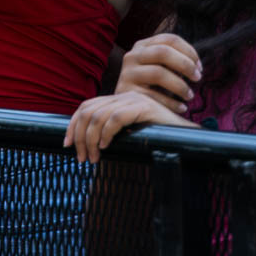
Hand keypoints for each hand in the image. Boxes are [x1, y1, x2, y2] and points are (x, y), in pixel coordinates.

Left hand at [64, 91, 196, 163]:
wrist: (188, 137)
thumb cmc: (157, 139)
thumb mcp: (128, 133)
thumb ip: (110, 131)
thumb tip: (84, 145)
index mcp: (117, 100)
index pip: (86, 106)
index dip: (72, 125)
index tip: (66, 145)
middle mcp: (123, 96)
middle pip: (88, 111)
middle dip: (79, 136)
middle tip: (81, 158)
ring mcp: (134, 100)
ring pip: (98, 116)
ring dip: (90, 140)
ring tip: (94, 158)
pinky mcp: (144, 107)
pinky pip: (116, 118)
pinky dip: (106, 133)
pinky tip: (105, 147)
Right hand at [115, 33, 201, 111]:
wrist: (127, 105)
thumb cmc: (151, 85)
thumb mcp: (159, 66)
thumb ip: (173, 60)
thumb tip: (196, 65)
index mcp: (142, 46)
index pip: (169, 39)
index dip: (189, 51)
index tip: (199, 67)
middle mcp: (132, 56)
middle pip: (163, 52)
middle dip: (185, 65)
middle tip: (197, 78)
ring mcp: (127, 73)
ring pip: (158, 73)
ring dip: (180, 85)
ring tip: (190, 96)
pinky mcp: (126, 91)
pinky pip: (153, 95)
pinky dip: (172, 103)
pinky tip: (181, 107)